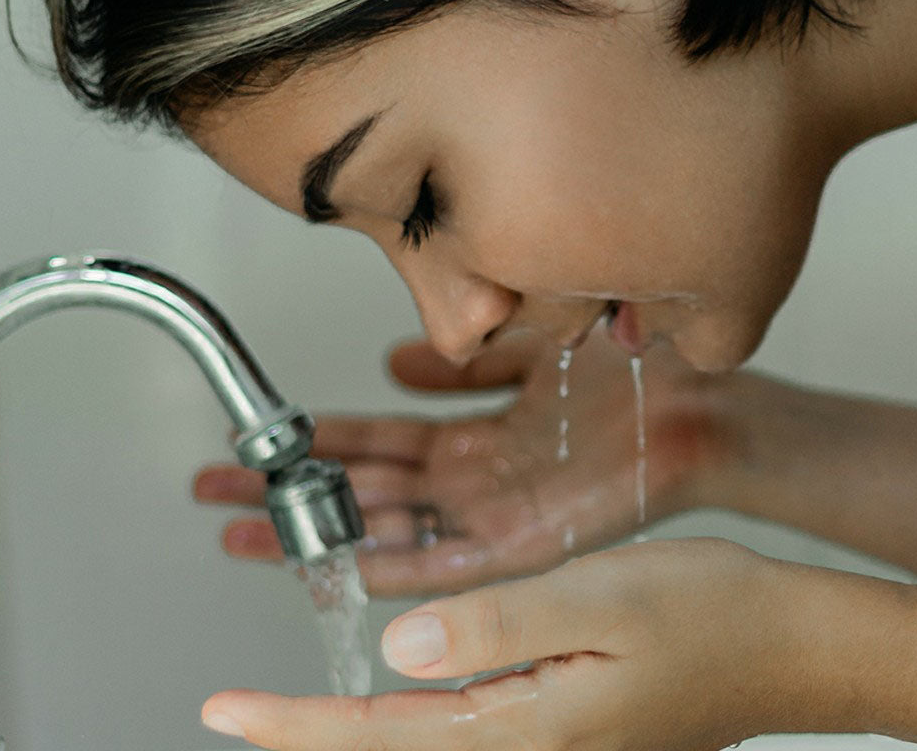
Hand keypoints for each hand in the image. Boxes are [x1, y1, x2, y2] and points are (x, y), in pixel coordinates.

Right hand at [194, 328, 742, 594]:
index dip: (316, 441)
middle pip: (365, 489)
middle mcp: (475, 479)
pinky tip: (348, 568)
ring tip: (249, 533)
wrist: (699, 404)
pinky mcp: (527, 542)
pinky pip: (451, 562)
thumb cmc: (629, 374)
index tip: (260, 439)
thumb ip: (463, 360)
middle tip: (218, 493)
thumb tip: (396, 358)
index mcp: (476, 435)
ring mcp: (495, 514)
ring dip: (321, 533)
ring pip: (390, 529)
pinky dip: (398, 567)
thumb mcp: (526, 349)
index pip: (377, 442)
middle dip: (292, 492)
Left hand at [200, 537, 876, 749]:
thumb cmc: (711, 613)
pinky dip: (410, 712)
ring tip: (291, 701)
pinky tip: (399, 686)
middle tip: (240, 712)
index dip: (293, 727)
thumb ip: (494, 628)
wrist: (791, 644)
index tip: (224, 711)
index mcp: (528, 731)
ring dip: (351, 725)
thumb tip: (397, 652)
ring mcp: (551, 748)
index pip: (381, 740)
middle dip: (307, 735)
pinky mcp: (566, 729)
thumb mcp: (599, 600)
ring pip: (424, 745)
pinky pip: (466, 727)